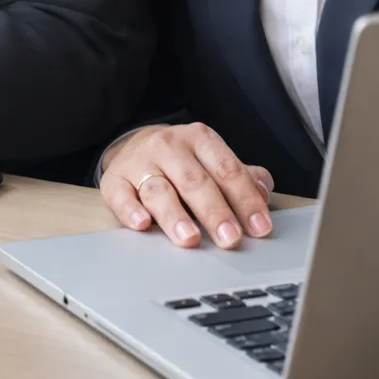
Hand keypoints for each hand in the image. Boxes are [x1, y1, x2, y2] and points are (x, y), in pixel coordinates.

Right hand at [100, 123, 273, 247]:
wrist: (133, 145)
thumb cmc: (183, 160)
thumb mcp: (212, 159)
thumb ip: (241, 176)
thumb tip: (263, 192)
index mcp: (199, 139)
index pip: (226, 169)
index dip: (245, 199)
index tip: (260, 228)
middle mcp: (168, 146)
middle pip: (194, 181)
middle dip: (214, 212)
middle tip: (231, 239)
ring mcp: (139, 163)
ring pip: (158, 189)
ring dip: (175, 215)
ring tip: (190, 238)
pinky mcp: (114, 180)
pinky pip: (120, 195)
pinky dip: (130, 210)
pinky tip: (142, 224)